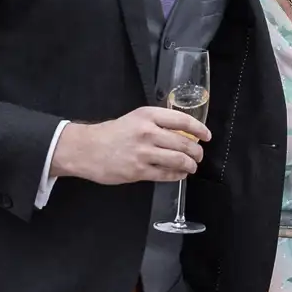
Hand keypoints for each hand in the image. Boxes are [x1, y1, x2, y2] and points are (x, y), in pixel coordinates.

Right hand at [52, 107, 208, 184]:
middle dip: (196, 152)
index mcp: (147, 116)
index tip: (207, 136)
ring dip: (190, 165)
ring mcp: (143, 153)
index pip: (182, 120)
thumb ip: (157, 124)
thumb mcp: (134, 119)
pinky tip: (179, 175)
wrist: (85, 149)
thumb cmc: (111, 134)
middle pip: (184, 142)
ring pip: (178, 160)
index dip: (199, 129)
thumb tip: (183, 133)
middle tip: (199, 155)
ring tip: (191, 166)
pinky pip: (166, 175)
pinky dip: (177, 176)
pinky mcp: (138, 171)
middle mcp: (147, 132)